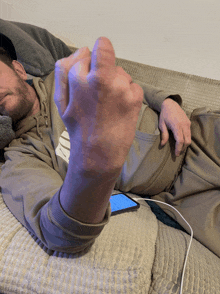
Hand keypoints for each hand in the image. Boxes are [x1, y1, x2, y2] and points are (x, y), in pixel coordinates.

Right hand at [54, 37, 142, 172]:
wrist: (99, 154)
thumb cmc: (78, 127)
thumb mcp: (60, 100)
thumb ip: (64, 71)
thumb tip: (83, 49)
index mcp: (81, 77)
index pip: (89, 51)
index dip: (88, 66)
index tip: (89, 81)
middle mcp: (103, 78)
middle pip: (106, 56)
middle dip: (103, 70)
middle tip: (100, 93)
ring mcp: (122, 87)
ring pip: (121, 72)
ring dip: (116, 83)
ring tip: (110, 105)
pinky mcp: (136, 97)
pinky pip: (133, 85)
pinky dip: (128, 94)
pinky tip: (120, 110)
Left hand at [159, 98, 190, 156]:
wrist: (170, 104)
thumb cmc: (164, 114)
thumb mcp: (161, 124)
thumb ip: (163, 135)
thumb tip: (162, 145)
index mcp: (176, 126)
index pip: (180, 140)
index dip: (179, 148)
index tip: (176, 154)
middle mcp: (184, 125)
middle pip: (187, 141)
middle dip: (183, 148)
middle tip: (178, 153)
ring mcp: (187, 123)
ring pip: (189, 138)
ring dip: (185, 144)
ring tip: (180, 148)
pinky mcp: (189, 123)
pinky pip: (189, 133)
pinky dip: (187, 139)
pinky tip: (182, 141)